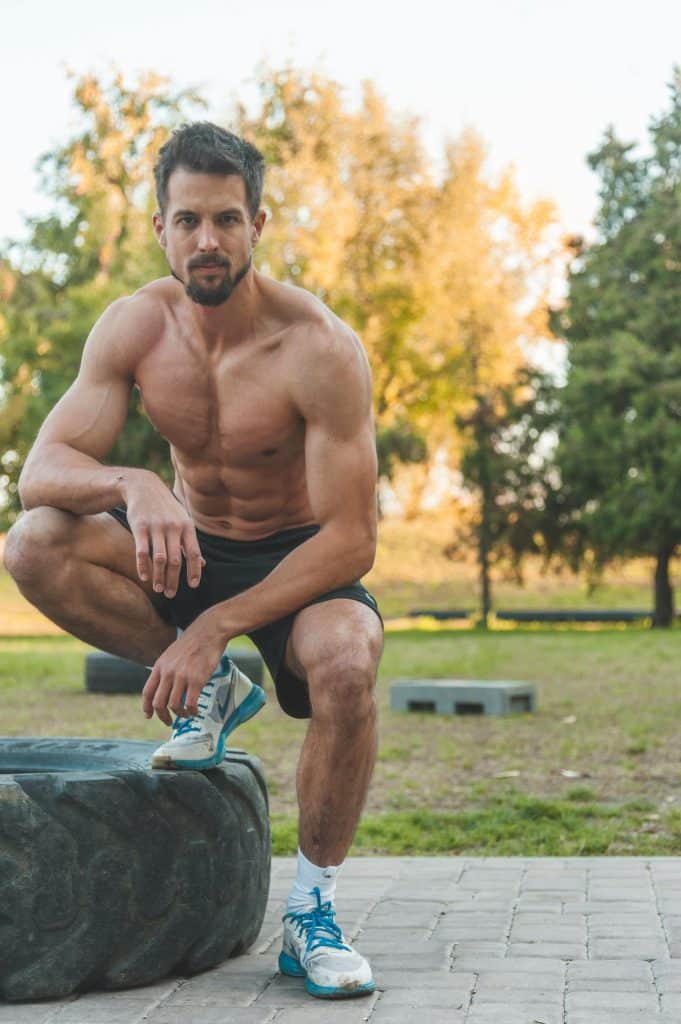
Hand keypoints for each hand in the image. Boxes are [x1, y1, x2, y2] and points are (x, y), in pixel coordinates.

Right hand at [122, 469, 204, 598]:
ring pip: (159, 559)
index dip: (195, 571)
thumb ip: (190, 542)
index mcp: (187, 526)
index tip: (193, 586)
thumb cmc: (166, 508)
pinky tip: (144, 577)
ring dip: (159, 577)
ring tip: (158, 589)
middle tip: (171, 594)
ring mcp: (156, 527)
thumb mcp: (182, 520)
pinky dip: (143, 566)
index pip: (194, 553)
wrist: (143, 487)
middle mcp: (173, 527)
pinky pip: (142, 551)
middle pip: (176, 560)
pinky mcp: (139, 527)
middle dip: (174, 580)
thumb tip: (203, 563)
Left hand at [142, 611, 228, 724]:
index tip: (149, 716)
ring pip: (173, 705)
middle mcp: (168, 673)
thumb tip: (164, 685)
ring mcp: (182, 676)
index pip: (147, 691)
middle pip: (158, 703)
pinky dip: (192, 711)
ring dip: (179, 715)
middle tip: (169, 722)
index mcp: (159, 666)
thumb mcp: (171, 654)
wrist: (209, 631)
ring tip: (185, 715)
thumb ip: (166, 669)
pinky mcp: (196, 679)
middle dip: (162, 716)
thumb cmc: (193, 642)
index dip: (146, 707)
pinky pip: (190, 703)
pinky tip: (195, 711)